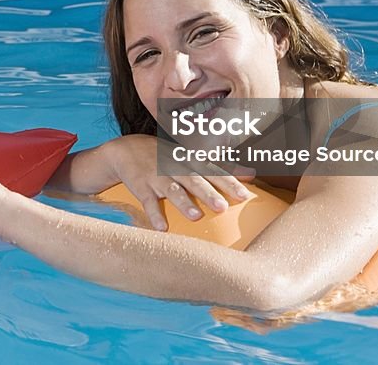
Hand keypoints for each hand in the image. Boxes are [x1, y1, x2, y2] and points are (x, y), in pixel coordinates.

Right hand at [100, 134, 254, 230]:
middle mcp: (175, 167)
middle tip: (223, 207)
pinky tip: (161, 228)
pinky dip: (153, 214)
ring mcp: (157, 177)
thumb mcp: (192, 156)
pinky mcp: (141, 187)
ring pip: (172, 190)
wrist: (126, 149)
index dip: (229, 182)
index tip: (244, 196)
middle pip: (194, 180)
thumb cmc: (165, 156)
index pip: (212, 171)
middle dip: (208, 193)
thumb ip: (220, 167)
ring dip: (183, 202)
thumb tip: (251, 174)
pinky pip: (147, 202)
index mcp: (190, 161)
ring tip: (196, 216)